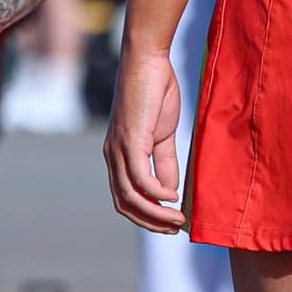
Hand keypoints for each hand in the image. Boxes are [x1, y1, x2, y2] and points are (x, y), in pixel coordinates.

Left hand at [105, 42, 185, 231]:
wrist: (148, 61)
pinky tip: (173, 197)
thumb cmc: (156, 92)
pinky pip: (139, 178)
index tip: (169, 224)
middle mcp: (113, 156)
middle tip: (174, 229)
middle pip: (124, 204)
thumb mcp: (163, 135)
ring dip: (155, 213)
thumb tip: (171, 192)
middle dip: (150, 222)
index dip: (146, 215)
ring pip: (131, 196)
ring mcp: (118, 149)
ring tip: (178, 220)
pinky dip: (156, 193)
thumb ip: (165, 163)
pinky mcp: (129, 141)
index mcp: (119, 155)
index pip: (125, 197)